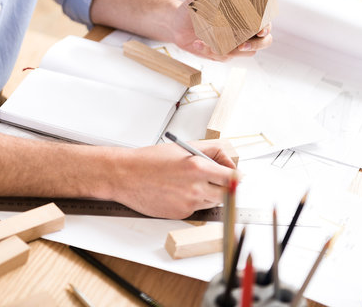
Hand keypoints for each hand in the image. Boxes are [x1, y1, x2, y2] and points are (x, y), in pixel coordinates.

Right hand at [112, 139, 237, 218]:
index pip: (232, 177)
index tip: (234, 176)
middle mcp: (196, 187)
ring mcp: (188, 203)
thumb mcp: (182, 147)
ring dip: (207, 194)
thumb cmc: (149, 161)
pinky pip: (196, 209)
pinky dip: (192, 202)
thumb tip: (227, 161)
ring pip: (212, 202)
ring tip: (189, 183)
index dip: (235, 177)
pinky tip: (177, 192)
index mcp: (198, 166)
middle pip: (226, 194)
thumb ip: (209, 151)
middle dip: (223, 187)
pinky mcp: (181, 213)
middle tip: (214, 180)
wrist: (126, 176)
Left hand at [171, 0, 272, 61]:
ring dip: (228, 50)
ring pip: (242, 53)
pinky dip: (209, 50)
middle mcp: (246, 28)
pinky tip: (198, 43)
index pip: (265, 20)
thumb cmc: (195, 5)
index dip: (266, 26)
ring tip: (208, 43)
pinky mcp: (223, 52)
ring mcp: (236, 42)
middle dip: (256, 45)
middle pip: (264, 42)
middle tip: (241, 45)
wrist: (179, 23)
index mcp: (248, 12)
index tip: (260, 31)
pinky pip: (222, 55)